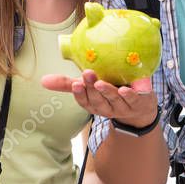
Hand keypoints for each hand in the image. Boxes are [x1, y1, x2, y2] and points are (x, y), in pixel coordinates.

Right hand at [41, 70, 156, 128]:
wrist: (141, 107)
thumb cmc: (110, 92)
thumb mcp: (89, 88)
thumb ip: (68, 83)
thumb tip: (43, 80)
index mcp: (94, 105)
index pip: (84, 102)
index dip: (80, 95)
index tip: (75, 84)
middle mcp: (108, 108)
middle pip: (98, 101)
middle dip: (91, 89)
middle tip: (87, 74)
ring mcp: (123, 107)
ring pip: (114, 101)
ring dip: (107, 92)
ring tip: (100, 83)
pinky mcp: (139, 103)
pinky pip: (133, 100)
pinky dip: (129, 95)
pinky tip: (124, 89)